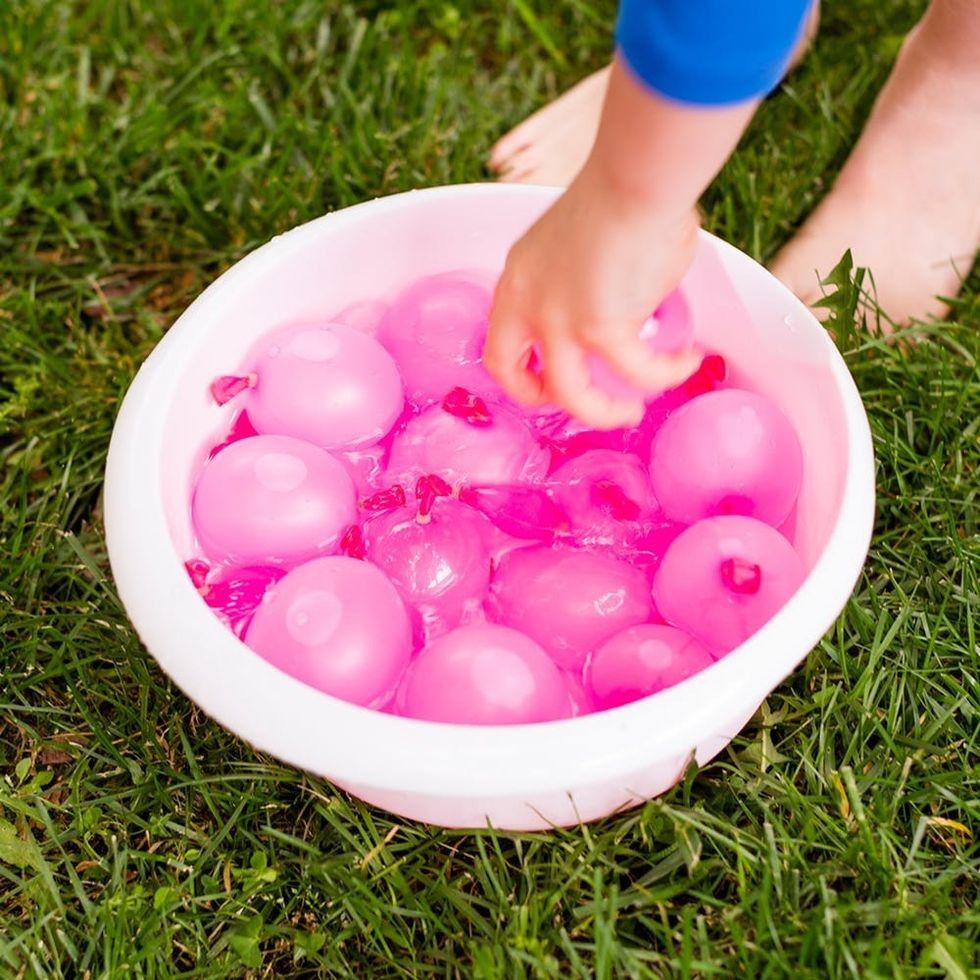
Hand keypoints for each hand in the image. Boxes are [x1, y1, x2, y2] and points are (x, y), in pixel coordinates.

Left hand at [485, 162, 699, 428]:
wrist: (636, 178)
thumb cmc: (621, 194)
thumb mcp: (577, 246)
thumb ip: (584, 283)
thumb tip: (624, 305)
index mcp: (518, 279)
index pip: (499, 345)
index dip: (520, 374)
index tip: (549, 380)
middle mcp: (529, 304)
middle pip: (515, 377)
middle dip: (552, 401)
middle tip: (588, 402)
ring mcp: (560, 320)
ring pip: (572, 395)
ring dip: (603, 412)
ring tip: (633, 410)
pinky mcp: (600, 328)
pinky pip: (638, 372)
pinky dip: (665, 373)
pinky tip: (687, 361)